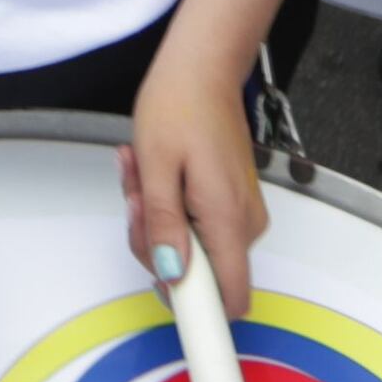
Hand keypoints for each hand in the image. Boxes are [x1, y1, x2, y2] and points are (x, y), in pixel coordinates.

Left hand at [121, 50, 272, 316]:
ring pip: (193, 248)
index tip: (168, 305)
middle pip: (199, 274)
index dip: (198, 314)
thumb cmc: (179, 105)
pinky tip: (158, 173)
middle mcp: (244, 223)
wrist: (203, 68)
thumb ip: (163, 224)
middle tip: (137, 197)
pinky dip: (172, 207)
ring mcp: (241, 213)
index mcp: (226, 218)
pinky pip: (198, 226)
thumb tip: (169, 272)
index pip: (229, 299)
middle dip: (156, 243)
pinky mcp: (233, 203)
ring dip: (159, 219)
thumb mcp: (156, 165)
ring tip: (145, 173)